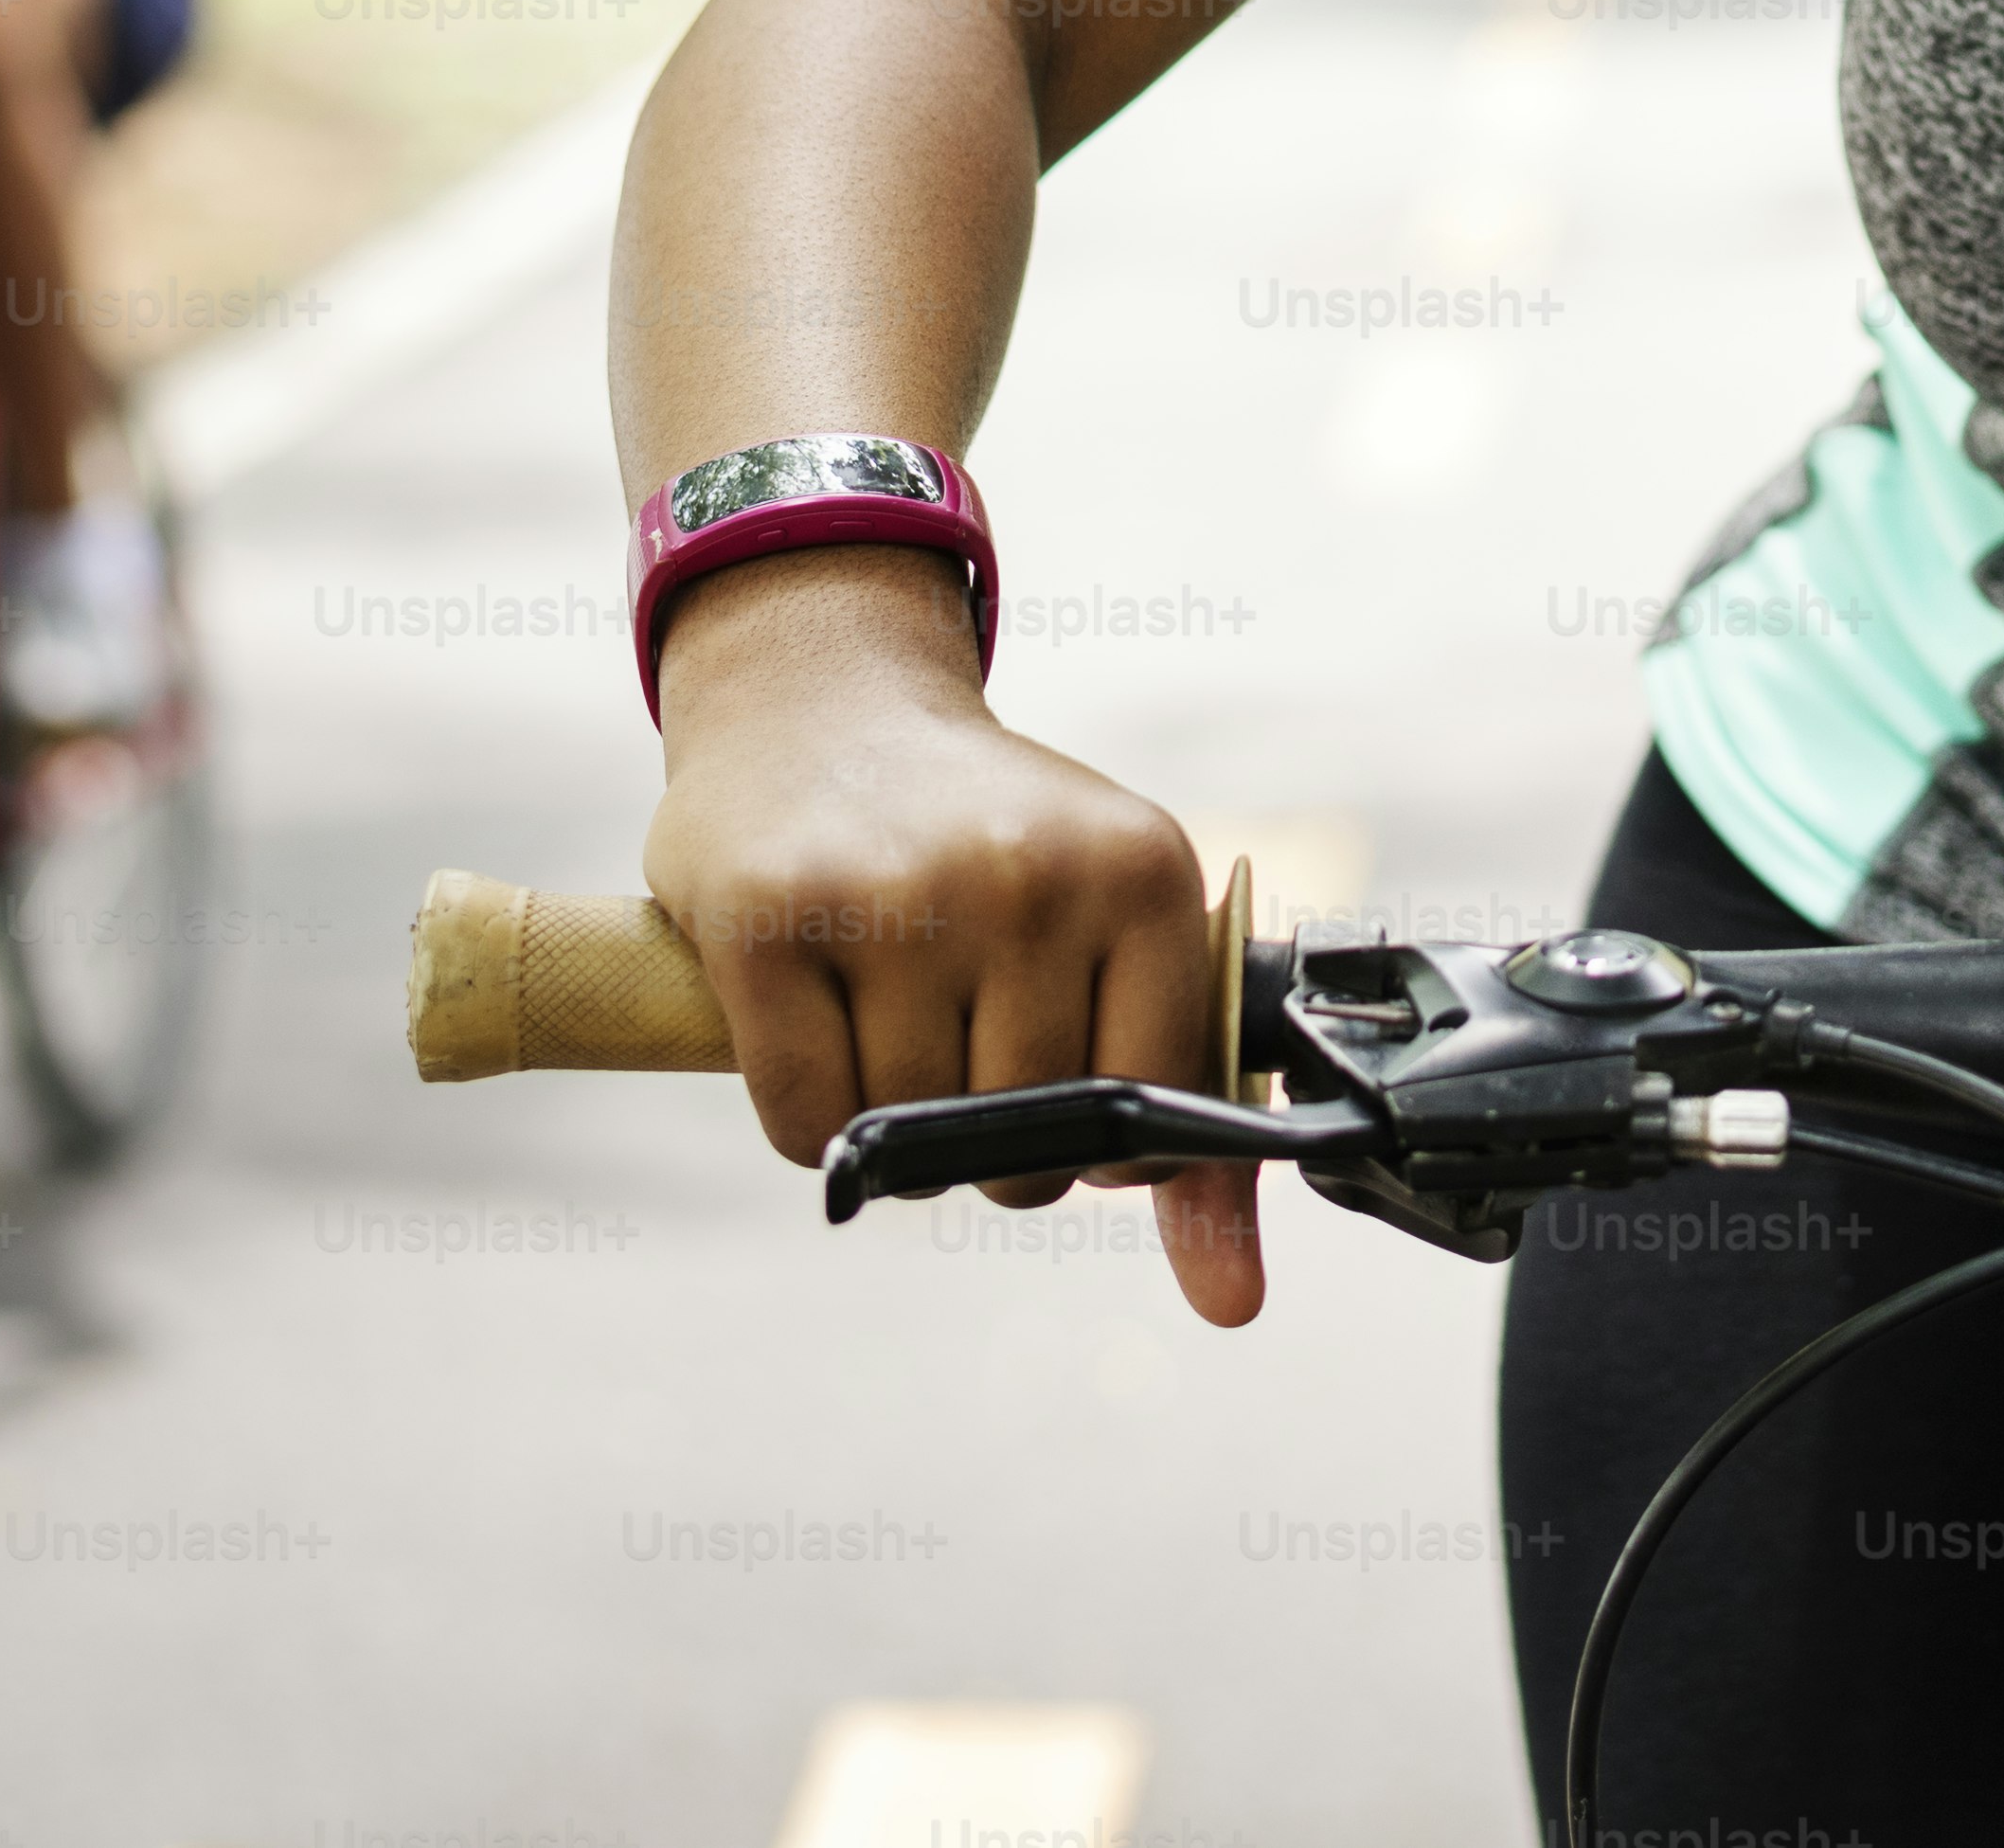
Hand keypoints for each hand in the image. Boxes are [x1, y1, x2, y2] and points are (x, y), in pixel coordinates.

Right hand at [638, 543, 1261, 1326]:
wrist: (824, 699)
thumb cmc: (989, 846)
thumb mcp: (1114, 931)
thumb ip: (1187, 1128)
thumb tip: (1233, 1306)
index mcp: (1145, 871)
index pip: (1152, 1126)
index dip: (1101, 1144)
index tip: (1062, 1082)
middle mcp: (1031, 874)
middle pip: (1024, 1152)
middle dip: (988, 1137)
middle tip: (956, 1032)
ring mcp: (898, 892)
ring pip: (913, 1147)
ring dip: (894, 1120)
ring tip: (886, 1005)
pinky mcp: (770, 917)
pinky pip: (809, 1131)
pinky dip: (812, 1121)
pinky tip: (816, 1020)